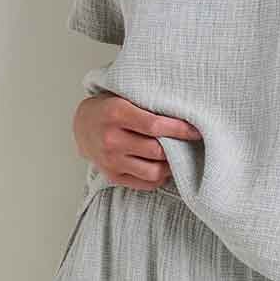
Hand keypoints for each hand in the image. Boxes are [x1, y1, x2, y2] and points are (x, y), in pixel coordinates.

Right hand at [74, 91, 201, 188]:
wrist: (82, 125)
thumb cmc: (111, 108)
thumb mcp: (125, 97)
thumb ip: (149, 105)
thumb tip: (186, 114)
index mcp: (116, 113)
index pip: (156, 126)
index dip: (180, 130)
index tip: (196, 131)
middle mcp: (112, 139)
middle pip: (157, 150)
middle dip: (177, 148)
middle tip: (189, 144)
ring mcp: (111, 161)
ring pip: (154, 171)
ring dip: (170, 165)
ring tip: (177, 156)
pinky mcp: (113, 176)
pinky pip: (146, 183)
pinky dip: (160, 177)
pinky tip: (164, 166)